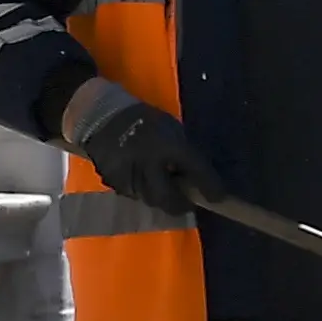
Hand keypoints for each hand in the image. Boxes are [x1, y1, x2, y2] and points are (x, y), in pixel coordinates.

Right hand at [63, 82, 232, 217]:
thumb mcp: (171, 129)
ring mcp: (128, 173)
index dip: (209, 186)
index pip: (195, 169)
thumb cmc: (146, 121)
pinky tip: (143, 181)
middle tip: (186, 203)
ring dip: (160, 198)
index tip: (218, 198)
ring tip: (164, 188)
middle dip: (180, 204)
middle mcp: (148, 161)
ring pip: (149, 200)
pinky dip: (141, 192)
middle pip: (167, 197)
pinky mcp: (113, 181)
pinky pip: (132, 195)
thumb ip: (185, 153)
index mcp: (167, 143)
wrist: (103, 116)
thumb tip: (201, 178)